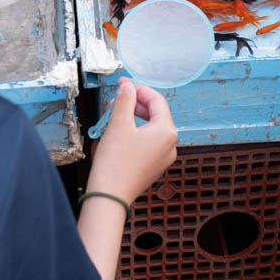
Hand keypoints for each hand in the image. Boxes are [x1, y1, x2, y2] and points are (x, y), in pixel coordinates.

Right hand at [87, 78, 176, 204]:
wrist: (109, 196)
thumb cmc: (115, 163)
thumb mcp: (118, 124)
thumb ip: (125, 100)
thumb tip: (128, 86)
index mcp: (167, 131)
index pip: (157, 100)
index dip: (139, 88)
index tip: (123, 83)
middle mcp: (170, 144)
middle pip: (156, 114)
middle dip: (136, 103)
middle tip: (117, 98)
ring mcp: (163, 157)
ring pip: (151, 128)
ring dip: (134, 117)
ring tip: (115, 114)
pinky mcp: (154, 166)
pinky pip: (148, 142)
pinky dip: (136, 132)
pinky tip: (120, 132)